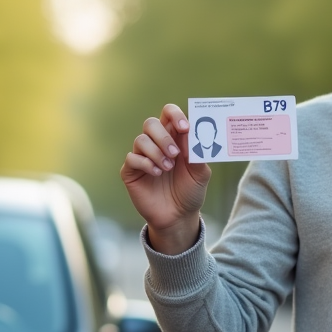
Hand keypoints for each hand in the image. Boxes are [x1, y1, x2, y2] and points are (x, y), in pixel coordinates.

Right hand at [120, 103, 211, 253]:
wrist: (179, 217)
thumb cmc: (190, 192)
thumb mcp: (201, 173)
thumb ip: (198, 154)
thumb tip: (191, 135)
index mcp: (174, 138)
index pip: (168, 114)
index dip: (175, 115)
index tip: (184, 128)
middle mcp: (156, 144)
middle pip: (150, 123)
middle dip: (163, 136)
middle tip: (175, 154)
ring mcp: (142, 157)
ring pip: (140, 140)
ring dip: (156, 152)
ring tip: (167, 169)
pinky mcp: (131, 171)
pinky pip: (132, 158)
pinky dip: (145, 164)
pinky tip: (156, 174)